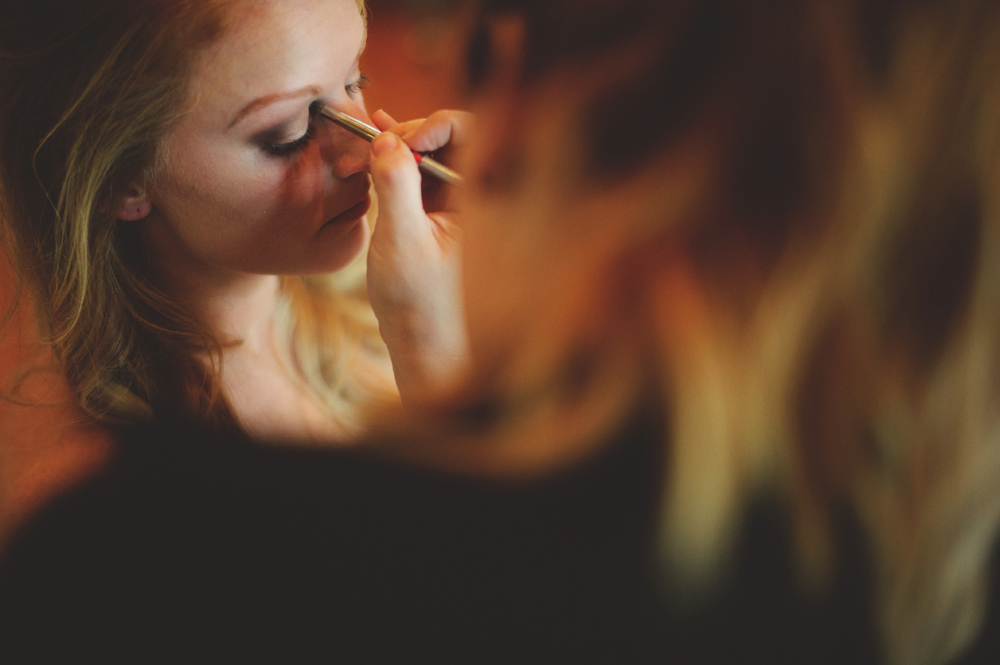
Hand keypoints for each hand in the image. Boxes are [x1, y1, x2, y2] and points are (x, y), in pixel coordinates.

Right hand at [367, 109, 470, 401]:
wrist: (422, 348)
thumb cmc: (418, 305)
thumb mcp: (402, 242)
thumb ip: (397, 187)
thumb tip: (387, 138)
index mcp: (485, 201)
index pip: (475, 134)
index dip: (437, 125)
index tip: (403, 142)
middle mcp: (476, 197)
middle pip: (451, 137)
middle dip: (409, 134)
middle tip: (375, 145)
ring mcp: (457, 204)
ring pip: (432, 153)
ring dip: (397, 145)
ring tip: (361, 145)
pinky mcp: (438, 213)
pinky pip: (422, 173)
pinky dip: (396, 158)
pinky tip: (372, 143)